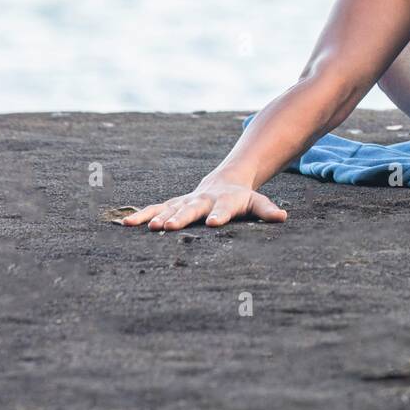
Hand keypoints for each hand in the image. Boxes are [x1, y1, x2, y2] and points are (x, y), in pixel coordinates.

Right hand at [119, 176, 288, 230]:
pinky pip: (155, 209)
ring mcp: (185, 201)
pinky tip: (126, 225)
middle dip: (181, 217)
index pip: (223, 210)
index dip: (219, 216)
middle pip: (192, 209)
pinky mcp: (172, 204)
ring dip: (159, 217)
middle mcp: (202, 200)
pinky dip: (142, 216)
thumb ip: (267, 210)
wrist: (223, 182)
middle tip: (169, 227)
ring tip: (148, 227)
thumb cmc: (241, 199)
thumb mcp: (256, 203)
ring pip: (170, 209)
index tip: (213, 223)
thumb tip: (283, 217)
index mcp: (224, 201)